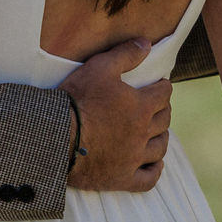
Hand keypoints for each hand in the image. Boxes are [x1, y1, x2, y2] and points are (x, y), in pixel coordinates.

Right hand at [57, 38, 171, 192]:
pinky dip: (155, 170)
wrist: (57, 136)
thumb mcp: (100, 67)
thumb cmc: (78, 99)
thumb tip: (146, 43)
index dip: (163, 87)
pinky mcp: (123, 178)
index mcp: (141, 106)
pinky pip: (149, 178)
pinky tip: (154, 163)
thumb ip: (125, 54)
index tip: (160, 85)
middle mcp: (143, 133)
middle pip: (164, 120)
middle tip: (157, 105)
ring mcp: (134, 158)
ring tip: (157, 132)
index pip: (163, 94)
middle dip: (163, 110)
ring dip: (162, 137)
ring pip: (160, 148)